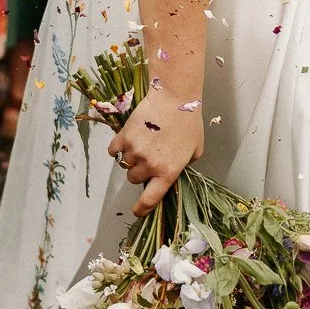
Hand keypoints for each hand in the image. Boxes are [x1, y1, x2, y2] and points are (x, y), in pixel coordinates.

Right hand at [109, 83, 203, 214]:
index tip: (137, 210)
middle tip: (149, 157)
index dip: (142, 208)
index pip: (150, 199)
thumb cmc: (189, 122)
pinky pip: (114, 150)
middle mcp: (149, 165)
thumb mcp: (195, 150)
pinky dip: (118, 147)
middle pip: (134, 178)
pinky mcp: (124, 136)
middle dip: (140, 171)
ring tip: (143, 142)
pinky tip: (127, 139)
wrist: (174, 97)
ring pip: (125, 163)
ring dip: (131, 157)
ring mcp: (134, 151)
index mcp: (167, 172)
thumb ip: (184, 165)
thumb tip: (173, 170)